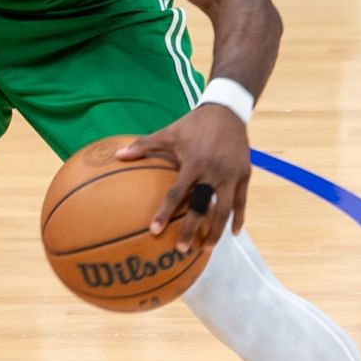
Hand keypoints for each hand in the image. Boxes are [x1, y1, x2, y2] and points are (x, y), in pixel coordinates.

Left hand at [116, 105, 251, 251]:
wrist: (226, 111)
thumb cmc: (193, 124)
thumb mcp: (169, 132)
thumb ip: (143, 145)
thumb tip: (116, 155)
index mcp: (194, 163)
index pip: (177, 193)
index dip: (164, 212)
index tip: (154, 231)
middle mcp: (214, 172)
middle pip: (202, 207)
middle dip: (192, 229)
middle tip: (181, 249)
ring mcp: (231, 175)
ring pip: (225, 210)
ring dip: (216, 231)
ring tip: (207, 249)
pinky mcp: (244, 175)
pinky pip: (242, 201)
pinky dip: (238, 217)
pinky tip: (234, 233)